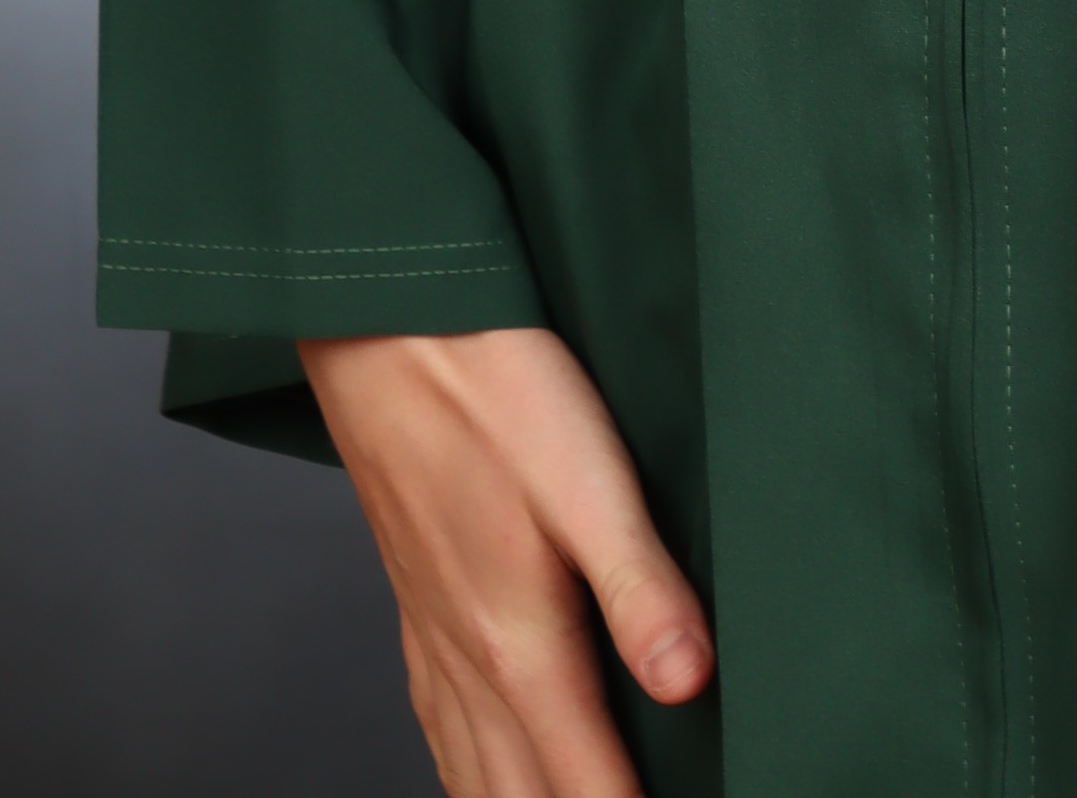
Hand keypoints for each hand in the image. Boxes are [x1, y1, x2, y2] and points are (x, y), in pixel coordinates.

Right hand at [298, 323, 712, 797]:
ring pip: (475, 780)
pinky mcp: (416, 610)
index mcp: (520, 646)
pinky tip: (489, 771)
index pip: (586, 786)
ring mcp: (434, 641)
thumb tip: (691, 685)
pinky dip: (475, 779)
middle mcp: (469, 664)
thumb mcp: (587, 479)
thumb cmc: (490, 390)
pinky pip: (443, 736)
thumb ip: (640, 586)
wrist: (385, 324)